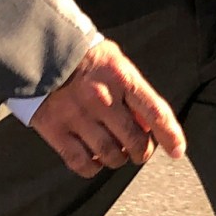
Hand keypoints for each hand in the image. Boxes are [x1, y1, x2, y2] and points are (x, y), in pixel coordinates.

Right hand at [27, 38, 186, 177]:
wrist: (38, 49)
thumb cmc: (83, 55)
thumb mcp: (115, 60)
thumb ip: (132, 89)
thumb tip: (148, 122)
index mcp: (121, 77)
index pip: (155, 111)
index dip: (170, 135)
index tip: (178, 151)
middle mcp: (102, 98)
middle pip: (135, 140)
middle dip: (142, 151)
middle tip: (139, 150)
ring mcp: (78, 116)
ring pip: (111, 155)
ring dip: (119, 159)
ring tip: (117, 153)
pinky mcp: (55, 129)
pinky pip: (82, 163)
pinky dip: (93, 167)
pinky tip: (96, 159)